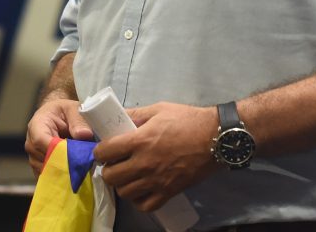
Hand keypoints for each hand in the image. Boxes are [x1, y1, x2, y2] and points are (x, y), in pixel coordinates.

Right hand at [25, 98, 94, 177]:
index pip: (41, 141)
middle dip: (64, 164)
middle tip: (83, 166)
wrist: (56, 117)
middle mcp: (31, 144)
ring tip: (80, 169)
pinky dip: (61, 178)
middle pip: (44, 160)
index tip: (74, 155)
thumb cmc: (63, 112)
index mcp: (37, 126)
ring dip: (64, 172)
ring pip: (47, 172)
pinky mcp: (39, 168)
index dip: (57, 150)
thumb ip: (78, 120)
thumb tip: (84, 134)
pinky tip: (73, 175)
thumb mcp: (72, 109)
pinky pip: (49, 178)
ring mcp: (33, 158)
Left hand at [94, 102, 218, 212]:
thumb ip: (135, 114)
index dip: (100, 150)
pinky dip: (139, 200)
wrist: (215, 138)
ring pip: (125, 192)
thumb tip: (116, 116)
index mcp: (140, 140)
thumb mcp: (158, 109)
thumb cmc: (187, 120)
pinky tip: (141, 189)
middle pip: (111, 176)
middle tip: (114, 163)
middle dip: (108, 169)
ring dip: (122, 184)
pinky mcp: (169, 192)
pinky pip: (145, 205)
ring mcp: (157, 180)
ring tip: (127, 176)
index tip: (104, 149)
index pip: (105, 151)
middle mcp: (145, 163)